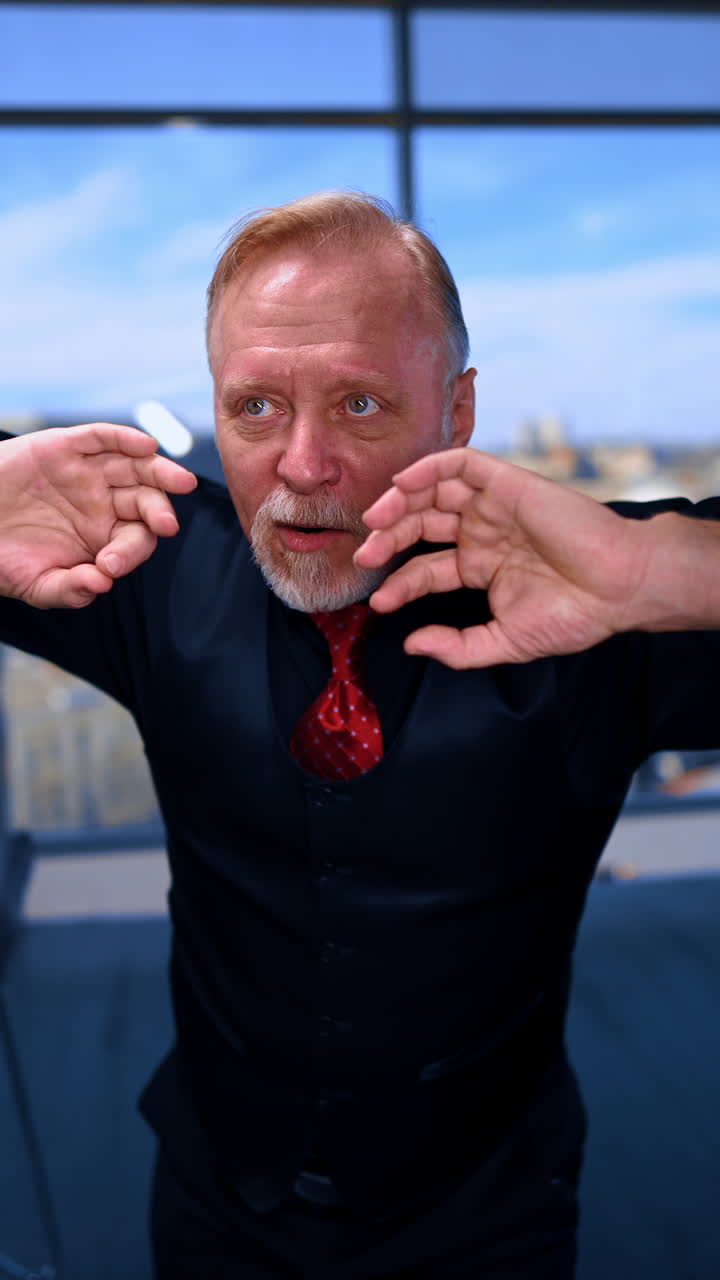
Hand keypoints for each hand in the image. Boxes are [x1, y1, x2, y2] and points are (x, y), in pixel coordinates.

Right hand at [0, 423, 196, 607]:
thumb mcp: (35, 583)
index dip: (129, 554)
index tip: (107, 566)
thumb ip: (69, 590)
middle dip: (160, 513)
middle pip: (146, 502)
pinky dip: (124, 439)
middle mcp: (104, 503)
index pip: (134, 541)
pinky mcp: (66, 446)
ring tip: (182, 481)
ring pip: (134, 467)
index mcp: (105, 537)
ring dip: (160, 471)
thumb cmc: (4, 556)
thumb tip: (102, 584)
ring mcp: (88, 473)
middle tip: (167, 525)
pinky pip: (102, 438)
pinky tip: (145, 446)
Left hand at [355, 447, 648, 668]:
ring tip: (374, 523)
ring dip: (398, 501)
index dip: (399, 583)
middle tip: (365, 556)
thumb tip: (411, 645)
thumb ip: (457, 648)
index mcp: (483, 565)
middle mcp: (483, 531)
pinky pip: (459, 464)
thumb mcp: (505, 642)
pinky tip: (402, 486)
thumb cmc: (575, 614)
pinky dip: (427, 468)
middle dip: (388, 539)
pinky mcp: (506, 482)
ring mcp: (494, 505)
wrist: (621, 586)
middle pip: (420, 524)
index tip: (379, 602)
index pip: (426, 568)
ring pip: (432, 490)